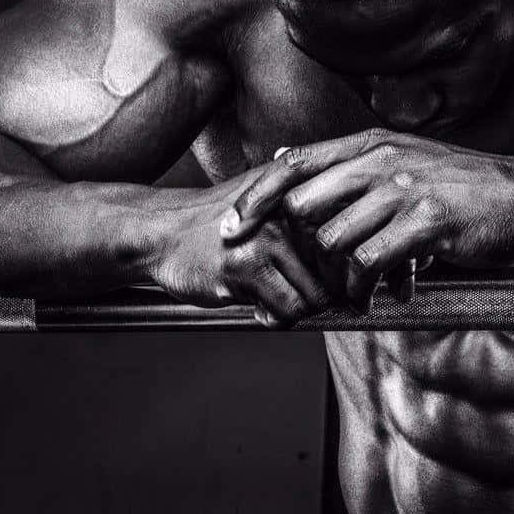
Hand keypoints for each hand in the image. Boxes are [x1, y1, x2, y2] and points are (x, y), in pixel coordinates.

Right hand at [148, 184, 335, 326]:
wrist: (160, 232)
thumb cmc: (213, 222)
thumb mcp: (263, 200)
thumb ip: (304, 209)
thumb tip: (352, 239)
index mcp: (296, 193)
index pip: (348, 237)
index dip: (345, 269)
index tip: (337, 284)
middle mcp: (286, 212)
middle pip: (337, 272)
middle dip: (324, 295)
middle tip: (303, 300)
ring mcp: (266, 239)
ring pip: (315, 295)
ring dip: (300, 311)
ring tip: (278, 303)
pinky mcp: (245, 267)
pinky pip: (286, 310)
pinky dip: (277, 320)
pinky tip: (260, 310)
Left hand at [222, 130, 513, 306]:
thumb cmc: (466, 187)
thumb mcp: (406, 160)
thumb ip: (349, 165)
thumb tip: (284, 159)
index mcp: (372, 144)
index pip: (293, 165)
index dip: (255, 198)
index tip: (229, 228)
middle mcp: (383, 159)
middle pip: (304, 205)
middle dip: (294, 250)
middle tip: (298, 281)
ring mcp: (405, 188)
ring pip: (335, 240)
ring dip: (338, 278)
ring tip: (355, 294)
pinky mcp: (429, 221)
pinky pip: (372, 262)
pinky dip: (369, 288)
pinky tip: (386, 296)